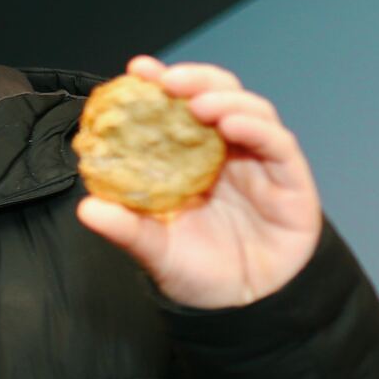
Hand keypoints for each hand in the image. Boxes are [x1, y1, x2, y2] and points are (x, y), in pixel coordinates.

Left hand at [76, 56, 321, 308]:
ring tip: (199, 104)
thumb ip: (125, 229)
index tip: (138, 69)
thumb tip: (86, 208)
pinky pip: (278, 146)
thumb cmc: (197, 272)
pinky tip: (233, 125)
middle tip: (169, 80)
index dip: (162, 83)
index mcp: (190, 158)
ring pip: (252, 112)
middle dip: (196, 80)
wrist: (240, 309)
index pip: (179, 108)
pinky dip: (258, 129)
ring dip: (226, 100)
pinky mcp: (291, 181)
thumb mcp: (154, 250)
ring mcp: (261, 163)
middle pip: (219, 97)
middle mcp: (226, 152)